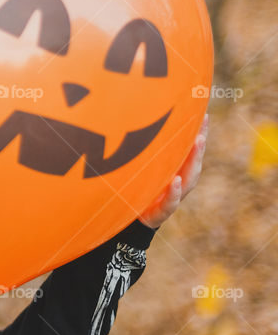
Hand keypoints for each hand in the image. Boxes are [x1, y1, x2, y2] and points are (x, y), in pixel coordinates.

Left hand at [139, 113, 207, 228]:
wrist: (129, 220)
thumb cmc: (138, 189)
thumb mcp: (142, 168)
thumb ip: (146, 150)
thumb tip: (140, 115)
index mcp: (175, 171)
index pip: (189, 151)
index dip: (199, 134)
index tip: (205, 115)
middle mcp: (178, 183)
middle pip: (193, 163)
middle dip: (199, 145)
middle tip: (203, 127)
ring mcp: (172, 197)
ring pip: (188, 179)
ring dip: (193, 161)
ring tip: (198, 141)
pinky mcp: (160, 212)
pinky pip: (169, 203)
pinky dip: (174, 192)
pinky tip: (176, 181)